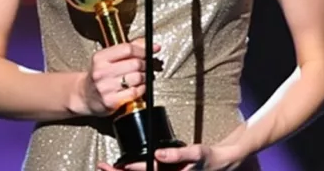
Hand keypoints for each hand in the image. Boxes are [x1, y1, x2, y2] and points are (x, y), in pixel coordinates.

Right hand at [76, 38, 159, 116]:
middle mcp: (101, 72)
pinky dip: (141, 89)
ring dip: (145, 77)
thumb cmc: (99, 75)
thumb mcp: (108, 58)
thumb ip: (130, 48)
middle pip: (135, 63)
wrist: (84, 95)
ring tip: (141, 76)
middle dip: (145, 64)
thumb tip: (153, 46)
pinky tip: (137, 87)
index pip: (127, 49)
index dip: (142, 50)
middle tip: (145, 65)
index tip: (148, 52)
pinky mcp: (111, 101)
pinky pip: (135, 92)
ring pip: (137, 78)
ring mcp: (106, 87)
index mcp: (100, 58)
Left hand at [96, 143, 244, 170]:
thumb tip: (159, 154)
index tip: (117, 165)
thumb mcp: (196, 154)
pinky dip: (134, 170)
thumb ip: (177, 155)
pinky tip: (124, 168)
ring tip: (107, 167)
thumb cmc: (209, 159)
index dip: (132, 169)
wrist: (220, 164)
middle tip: (102, 166)